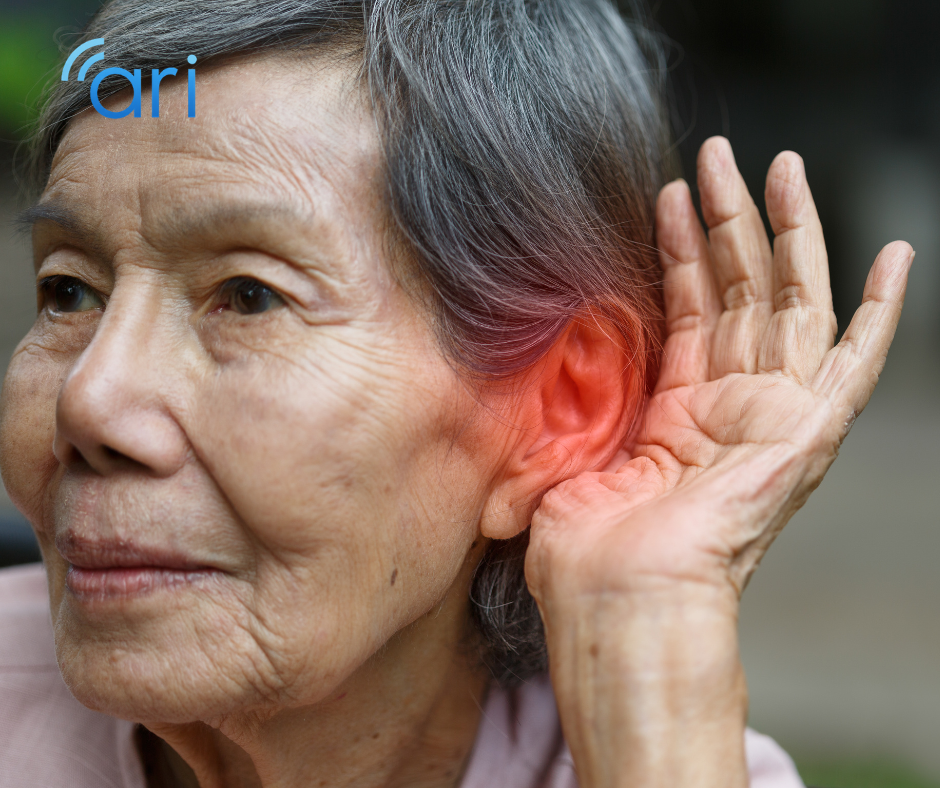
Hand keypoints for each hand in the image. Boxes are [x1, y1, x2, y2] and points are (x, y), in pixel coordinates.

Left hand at [526, 137, 912, 787]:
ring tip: (776, 165)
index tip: (665, 193)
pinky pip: (855, 365)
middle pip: (738, 292)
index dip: (677, 250)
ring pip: (787, 304)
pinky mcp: (807, 436)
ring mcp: (769, 420)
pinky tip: (894, 256)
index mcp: (674, 414)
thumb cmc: (583, 551)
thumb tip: (534, 353)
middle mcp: (727, 409)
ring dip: (785, 234)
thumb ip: (567, 399)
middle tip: (718, 153)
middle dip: (729, 220)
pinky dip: (880, 314)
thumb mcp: (562, 452)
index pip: (685, 311)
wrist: (619, 602)